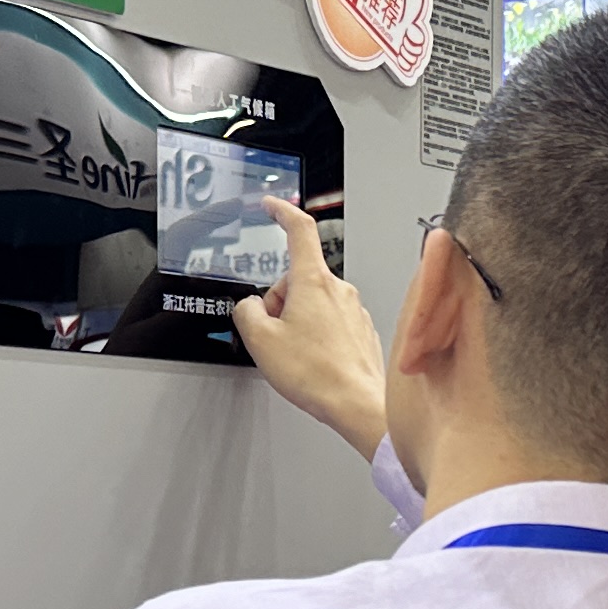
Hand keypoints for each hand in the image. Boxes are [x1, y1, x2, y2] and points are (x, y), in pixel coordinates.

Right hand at [230, 197, 386, 459]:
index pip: (299, 229)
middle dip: (279, 301)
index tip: (272, 205)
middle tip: (275, 334)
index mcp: (313, 281)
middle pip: (297, 278)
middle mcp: (339, 289)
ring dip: (298, 321)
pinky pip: (330, 321)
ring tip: (297, 354)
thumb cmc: (318, 374)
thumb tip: (250, 307)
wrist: (357, 404)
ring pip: (313, 302)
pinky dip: (316, 335)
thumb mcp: (260, 340)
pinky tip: (314, 361)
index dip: (282, 211)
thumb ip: (246, 312)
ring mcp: (353, 309)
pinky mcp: (361, 329)